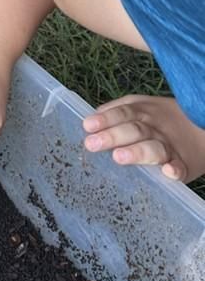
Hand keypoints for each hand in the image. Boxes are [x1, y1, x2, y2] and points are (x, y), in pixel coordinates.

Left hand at [83, 95, 204, 181]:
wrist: (203, 129)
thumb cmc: (162, 121)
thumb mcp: (142, 108)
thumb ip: (116, 112)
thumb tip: (90, 119)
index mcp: (143, 113)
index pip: (123, 113)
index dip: (106, 119)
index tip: (87, 126)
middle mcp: (155, 128)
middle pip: (134, 130)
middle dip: (113, 136)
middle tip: (92, 144)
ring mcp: (170, 147)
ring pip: (155, 148)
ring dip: (138, 152)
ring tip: (119, 157)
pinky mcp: (184, 165)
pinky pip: (180, 167)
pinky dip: (174, 169)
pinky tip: (167, 172)